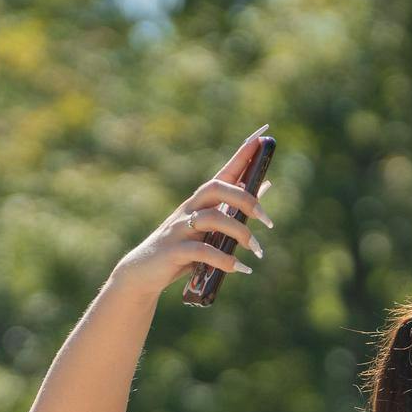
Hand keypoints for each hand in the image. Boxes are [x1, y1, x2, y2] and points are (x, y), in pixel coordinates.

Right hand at [110, 127, 274, 296]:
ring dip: (240, 233)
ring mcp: (179, 228)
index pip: (223, 173)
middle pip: (216, 188)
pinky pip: (202, 251)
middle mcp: (188, 209)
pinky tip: (240, 269)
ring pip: (212, 218)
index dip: (241, 156)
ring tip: (257, 250)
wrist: (144, 273)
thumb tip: (263, 184)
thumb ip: (236, 207)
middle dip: (245, 199)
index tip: (262, 139)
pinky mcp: (174, 250)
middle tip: (267, 220)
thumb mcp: (211, 228)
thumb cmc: (182, 249)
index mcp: (199, 202)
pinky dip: (225, 260)